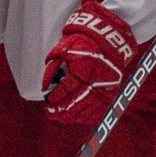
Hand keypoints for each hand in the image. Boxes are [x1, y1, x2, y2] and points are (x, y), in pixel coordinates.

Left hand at [42, 0, 137, 123]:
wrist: (110, 38)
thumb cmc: (85, 41)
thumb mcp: (64, 48)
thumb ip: (53, 67)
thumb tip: (44, 85)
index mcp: (82, 69)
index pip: (65, 90)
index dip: (54, 98)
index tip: (47, 100)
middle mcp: (94, 82)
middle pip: (74, 104)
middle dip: (59, 112)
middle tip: (50, 113)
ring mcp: (104, 89)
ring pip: (85, 111)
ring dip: (71, 117)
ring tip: (60, 116)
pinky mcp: (111, 93)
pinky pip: (98, 112)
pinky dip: (86, 117)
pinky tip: (76, 117)